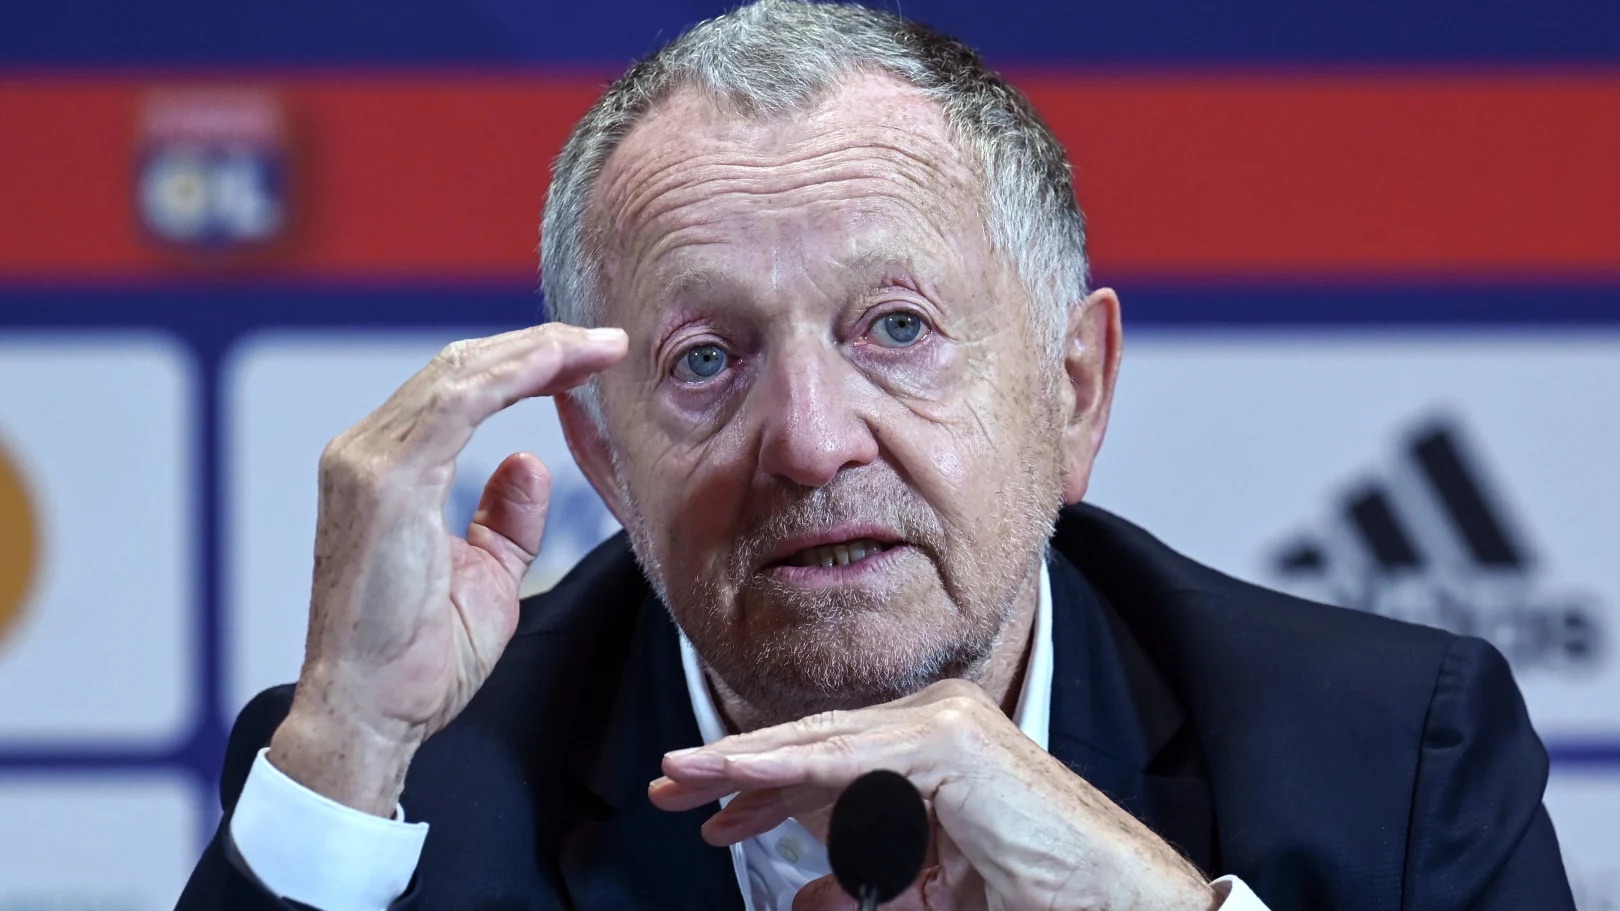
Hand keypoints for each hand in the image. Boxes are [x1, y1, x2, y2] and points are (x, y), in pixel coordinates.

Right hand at [267, 323, 627, 814]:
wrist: (368, 717)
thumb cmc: (418, 661)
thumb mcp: (486, 576)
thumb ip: (505, 518)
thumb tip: (527, 460)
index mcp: (384, 471)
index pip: (458, 391)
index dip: (525, 365)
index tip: (590, 360)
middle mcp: (364, 453)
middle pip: (460, 369)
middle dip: (539, 347)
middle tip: (609, 341)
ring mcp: (368, 463)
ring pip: (460, 373)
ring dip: (536, 352)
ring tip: (600, 347)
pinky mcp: (385, 481)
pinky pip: (458, 402)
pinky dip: (514, 374)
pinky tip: (561, 364)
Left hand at [650, 679, 1216, 910]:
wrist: (1110, 900)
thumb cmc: (1031, 892)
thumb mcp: (922, 890)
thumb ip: (864, 885)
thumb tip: (802, 897)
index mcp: (932, 749)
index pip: (829, 763)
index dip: (762, 787)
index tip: (706, 810)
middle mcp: (935, 722)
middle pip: (814, 746)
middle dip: (737, 770)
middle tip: (669, 785)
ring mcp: (943, 724)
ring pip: (821, 745)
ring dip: (744, 763)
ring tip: (682, 777)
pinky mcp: (948, 743)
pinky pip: (849, 759)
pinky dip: (786, 768)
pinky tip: (735, 777)